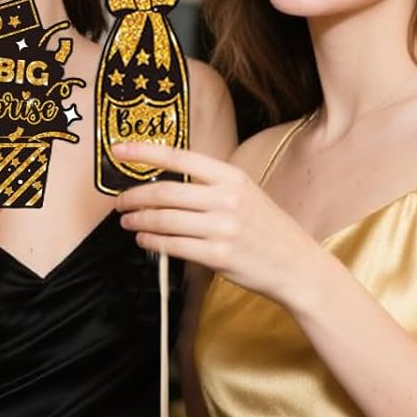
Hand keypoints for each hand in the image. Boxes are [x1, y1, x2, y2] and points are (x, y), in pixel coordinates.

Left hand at [112, 142, 323, 307]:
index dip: (145, 152)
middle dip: (133, 197)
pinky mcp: (218, 256)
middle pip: (164, 192)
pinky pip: (173, 246)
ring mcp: (223, 228)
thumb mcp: (246, 194)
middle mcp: (227, 199)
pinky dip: (152, 242)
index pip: (180, 158)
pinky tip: (144, 239)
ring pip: (164, 220)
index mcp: (232, 177)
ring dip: (139, 220)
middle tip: (119, 203)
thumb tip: (166, 183)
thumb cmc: (267, 229)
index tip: (118, 150)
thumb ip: (210, 186)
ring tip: (128, 222)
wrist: (297, 265)